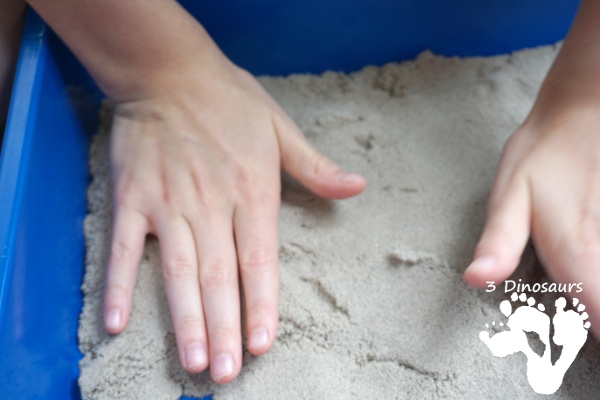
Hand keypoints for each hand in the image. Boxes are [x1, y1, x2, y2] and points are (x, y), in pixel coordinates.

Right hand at [102, 60, 365, 382]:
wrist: (167, 70)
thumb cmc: (228, 100)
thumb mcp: (279, 128)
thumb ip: (315, 167)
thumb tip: (356, 187)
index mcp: (250, 192)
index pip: (259, 261)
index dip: (261, 305)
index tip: (260, 345)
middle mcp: (209, 205)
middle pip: (219, 277)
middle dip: (223, 328)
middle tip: (222, 373)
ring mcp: (167, 204)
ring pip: (177, 271)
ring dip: (183, 318)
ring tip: (190, 360)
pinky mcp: (131, 198)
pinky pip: (122, 249)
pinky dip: (118, 284)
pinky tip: (117, 322)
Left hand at [463, 107, 599, 336]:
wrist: (584, 112)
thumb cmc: (543, 154)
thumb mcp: (510, 196)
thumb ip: (498, 243)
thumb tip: (475, 280)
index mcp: (576, 253)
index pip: (598, 321)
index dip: (577, 346)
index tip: (559, 356)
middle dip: (589, 327)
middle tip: (559, 335)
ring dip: (591, 306)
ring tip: (573, 303)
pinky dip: (595, 286)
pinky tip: (582, 276)